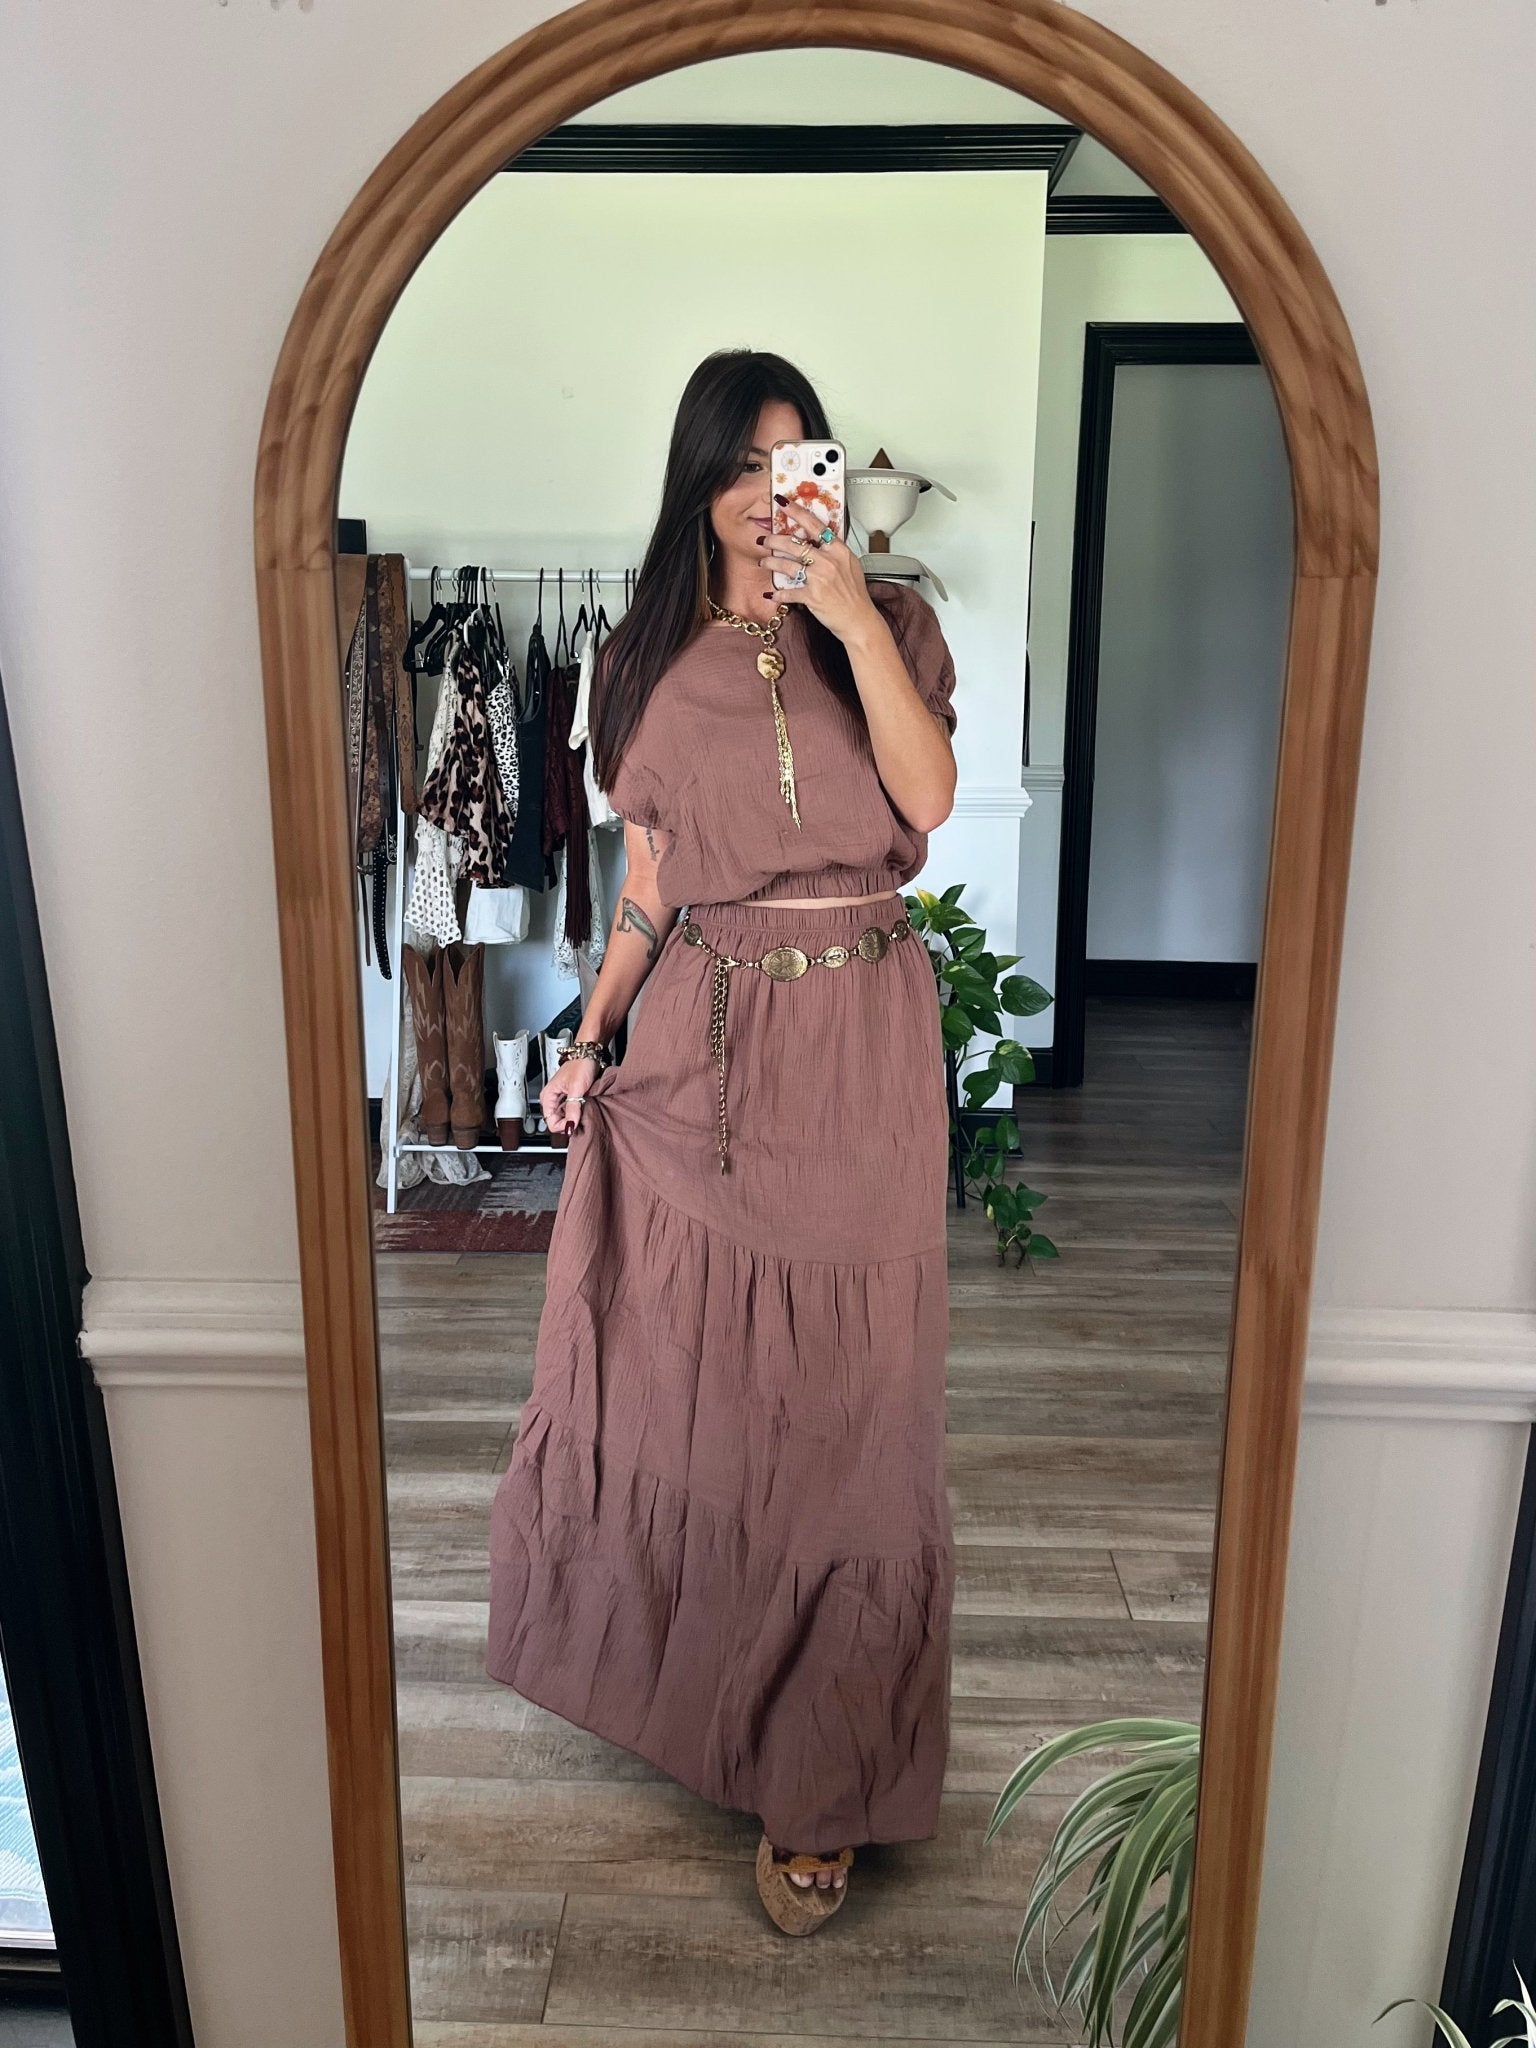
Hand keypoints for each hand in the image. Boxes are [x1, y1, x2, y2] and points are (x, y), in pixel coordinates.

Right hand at [541, 1057, 598, 1133]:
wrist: (589, 1055)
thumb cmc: (580, 1065)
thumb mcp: (577, 1088)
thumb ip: (572, 1108)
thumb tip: (570, 1126)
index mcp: (547, 1096)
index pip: (550, 1122)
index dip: (563, 1125)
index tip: (575, 1123)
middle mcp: (552, 1099)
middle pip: (557, 1121)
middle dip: (568, 1123)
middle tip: (580, 1118)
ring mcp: (560, 1099)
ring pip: (564, 1117)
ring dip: (573, 1118)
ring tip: (583, 1112)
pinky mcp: (569, 1098)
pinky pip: (571, 1112)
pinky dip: (577, 1114)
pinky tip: (583, 1110)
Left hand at [764, 494, 883, 647]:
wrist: (859, 620)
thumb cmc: (855, 594)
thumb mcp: (850, 565)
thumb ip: (834, 551)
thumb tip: (820, 539)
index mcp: (838, 551)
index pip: (815, 525)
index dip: (796, 512)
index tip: (782, 503)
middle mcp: (828, 562)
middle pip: (794, 544)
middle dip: (774, 540)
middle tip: (764, 540)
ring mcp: (820, 579)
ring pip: (787, 565)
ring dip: (771, 563)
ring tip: (763, 563)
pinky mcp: (812, 597)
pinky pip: (788, 592)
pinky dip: (778, 594)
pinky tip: (771, 593)